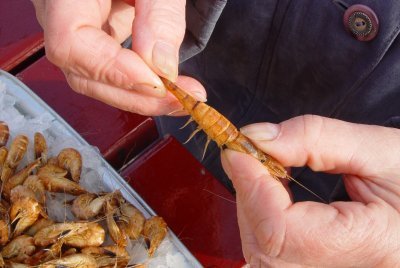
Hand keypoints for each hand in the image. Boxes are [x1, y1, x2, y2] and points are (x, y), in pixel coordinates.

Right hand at [31, 0, 205, 114]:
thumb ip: (160, 15)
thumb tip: (162, 69)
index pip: (70, 44)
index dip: (113, 70)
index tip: (157, 83)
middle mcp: (58, 12)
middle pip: (83, 73)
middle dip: (135, 95)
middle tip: (179, 100)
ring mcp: (74, 26)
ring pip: (95, 78)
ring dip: (139, 96)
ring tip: (179, 98)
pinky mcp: (94, 33)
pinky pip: (109, 68)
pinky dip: (138, 83)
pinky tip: (166, 85)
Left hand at [221, 115, 399, 266]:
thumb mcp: (379, 150)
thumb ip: (315, 138)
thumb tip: (257, 137)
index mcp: (369, 248)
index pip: (279, 230)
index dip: (251, 186)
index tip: (239, 149)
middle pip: (263, 246)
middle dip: (248, 193)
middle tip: (253, 155)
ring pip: (261, 253)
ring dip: (252, 205)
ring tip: (268, 171)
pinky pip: (272, 254)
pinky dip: (261, 219)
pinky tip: (274, 195)